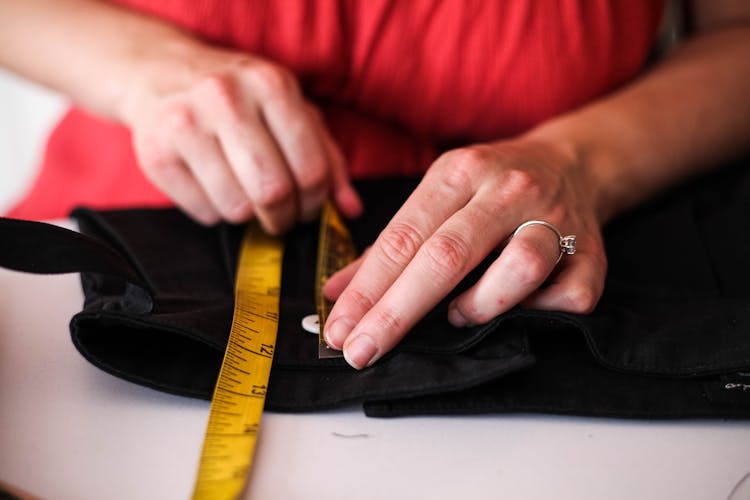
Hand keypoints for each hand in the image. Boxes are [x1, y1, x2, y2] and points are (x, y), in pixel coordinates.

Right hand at [121, 43, 361, 230]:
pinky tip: (214, 188)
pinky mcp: (155, 154)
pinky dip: (216, 213)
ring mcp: (185, 124)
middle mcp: (225, 99)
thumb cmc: (240, 98)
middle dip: (284, 218)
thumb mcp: (291, 111)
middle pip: (273, 192)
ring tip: (246, 197)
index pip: (311, 170)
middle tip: (281, 217)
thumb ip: (328, 159)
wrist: (161, 71)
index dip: (316, 203)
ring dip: (249, 217)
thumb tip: (350, 209)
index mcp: (270, 86)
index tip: (309, 208)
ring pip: (237, 208)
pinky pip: (203, 213)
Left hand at [322, 138, 607, 368]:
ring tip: (457, 315)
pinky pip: (568, 296)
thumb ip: (388, 246)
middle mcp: (508, 190)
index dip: (367, 289)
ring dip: (478, 305)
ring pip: (518, 268)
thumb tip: (336, 293)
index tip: (339, 330)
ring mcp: (556, 219)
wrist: (573, 164)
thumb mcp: (437, 198)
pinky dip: (538, 314)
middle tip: (362, 351)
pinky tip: (517, 311)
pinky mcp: (593, 253)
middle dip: (396, 312)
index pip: (403, 237)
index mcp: (460, 171)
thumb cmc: (491, 189)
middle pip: (446, 256)